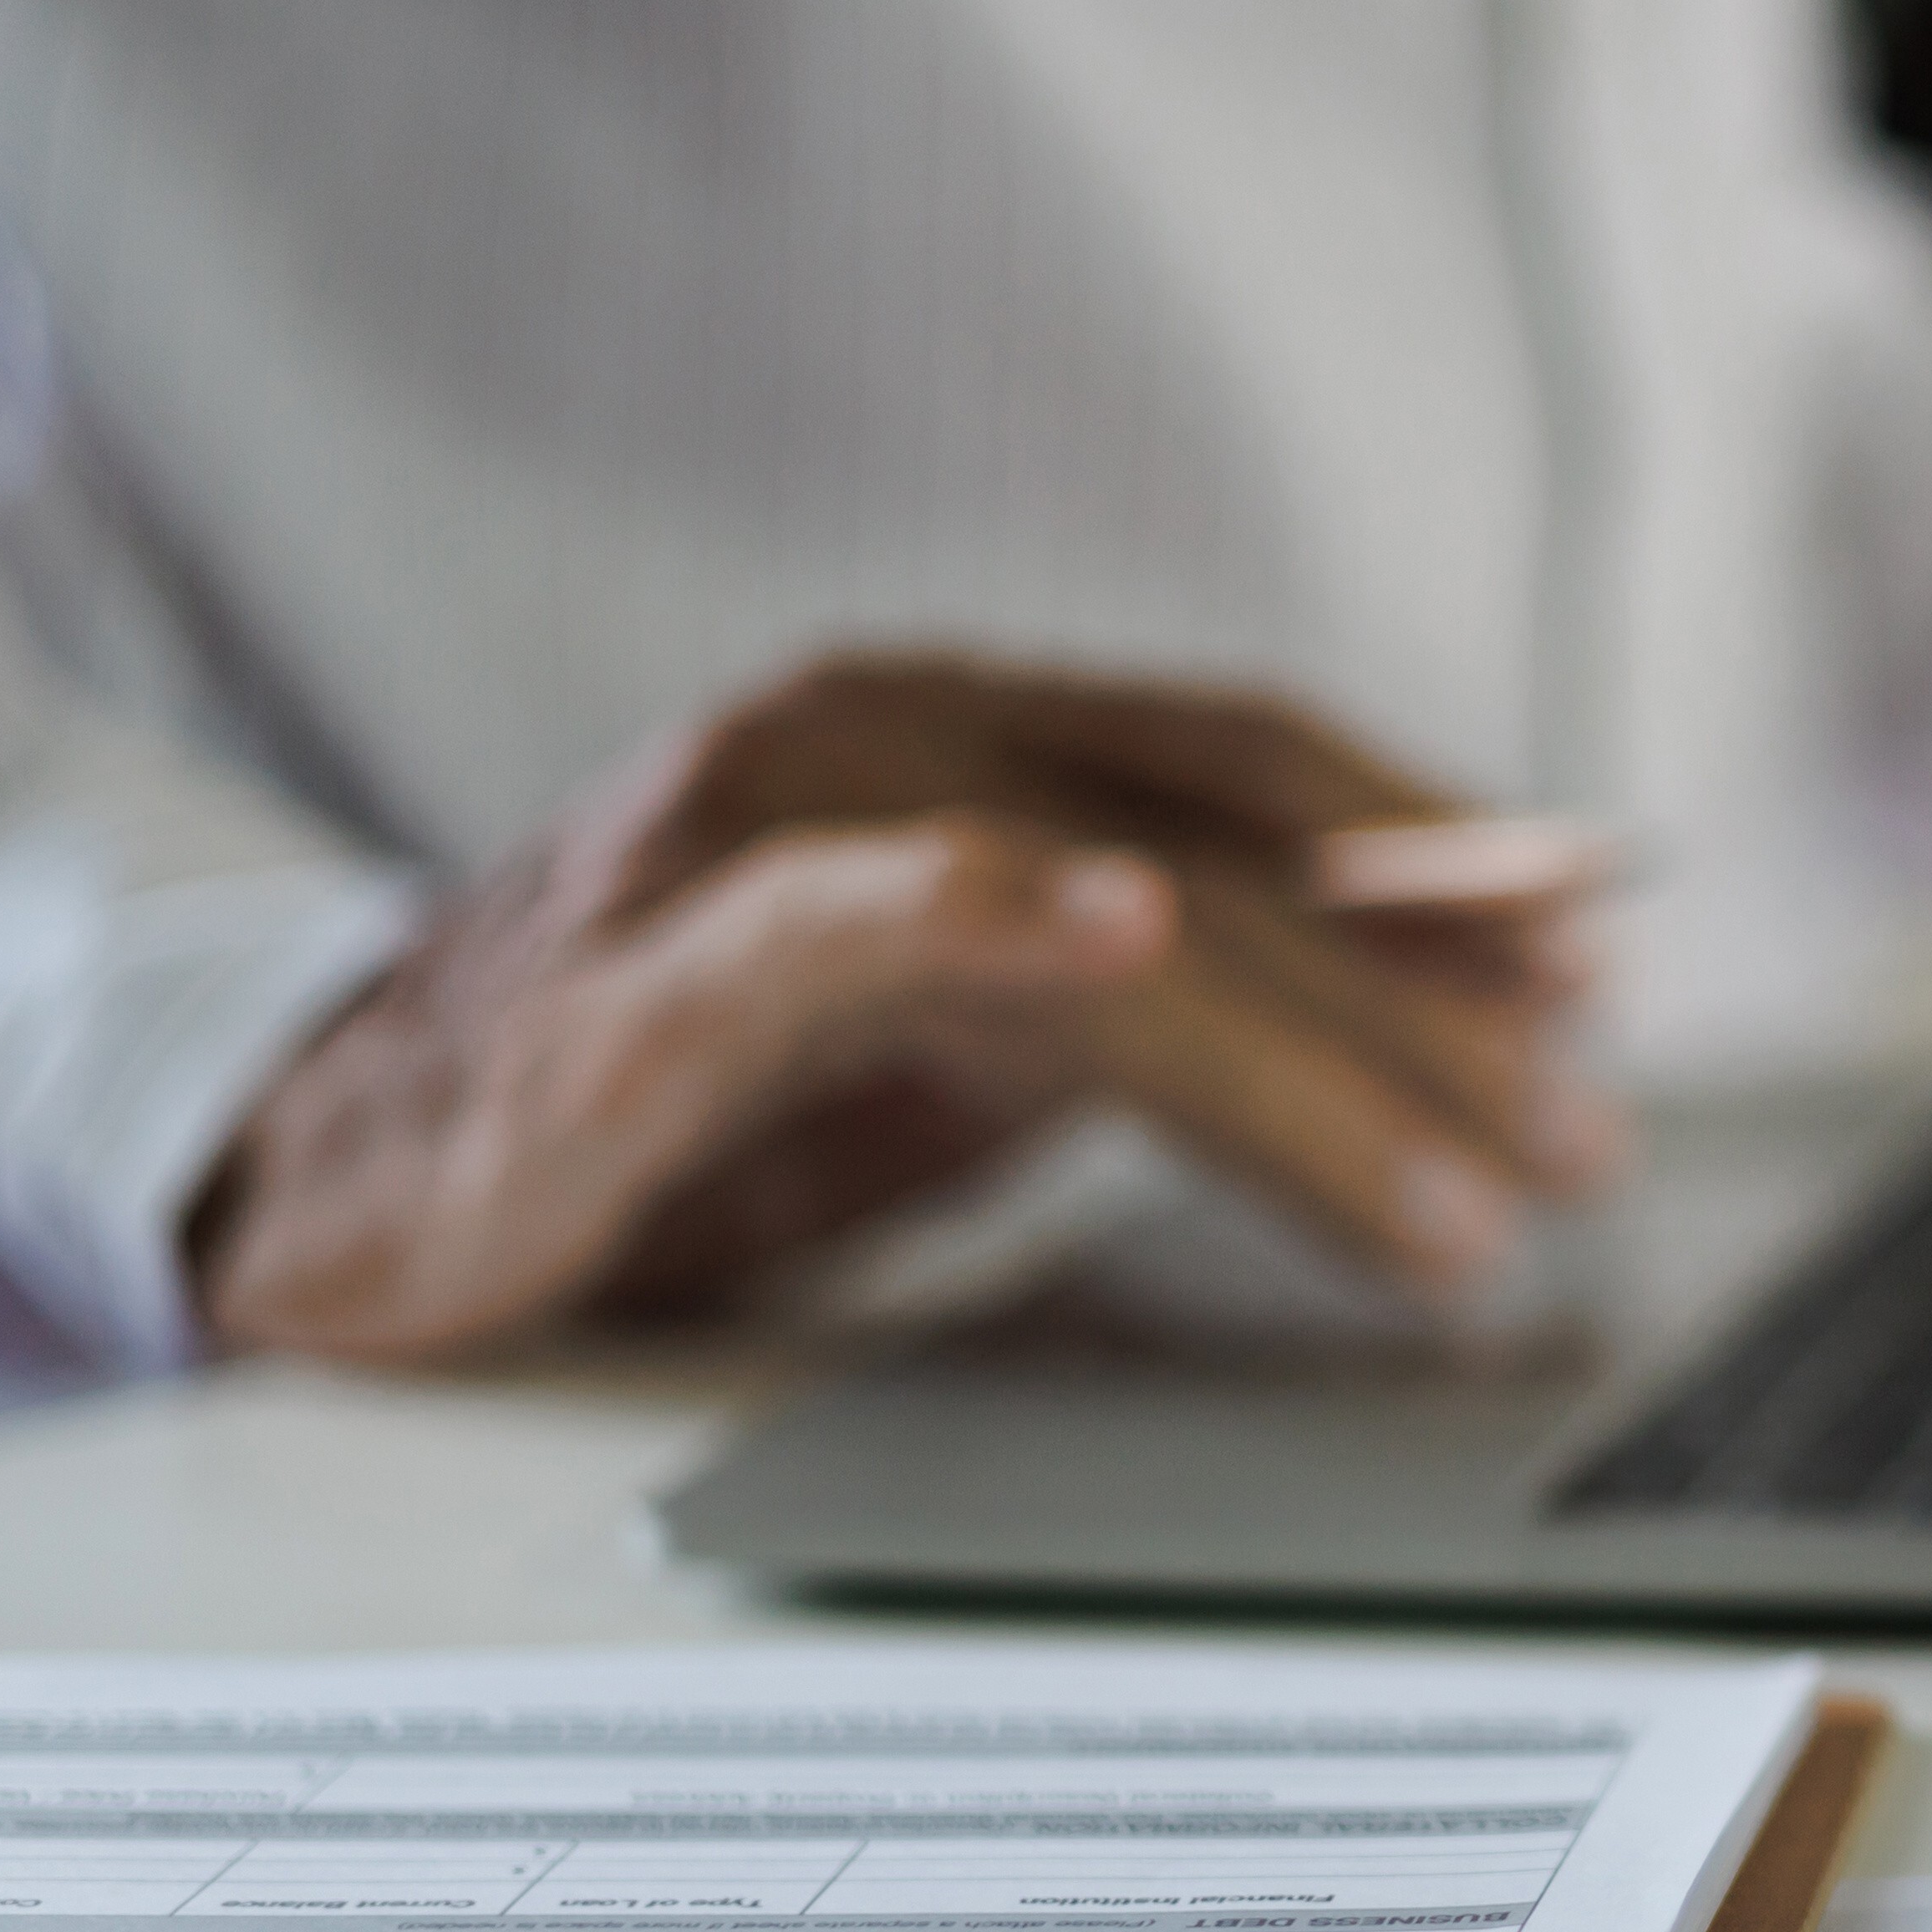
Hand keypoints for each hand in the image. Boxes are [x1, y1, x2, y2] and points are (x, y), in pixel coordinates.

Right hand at [192, 651, 1626, 1363]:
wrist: (328, 1169)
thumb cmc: (654, 1101)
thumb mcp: (945, 1041)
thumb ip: (1138, 1004)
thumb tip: (1389, 1031)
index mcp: (947, 736)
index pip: (1252, 773)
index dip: (1443, 858)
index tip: (1603, 952)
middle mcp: (871, 740)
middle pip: (1226, 876)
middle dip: (1429, 1020)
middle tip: (1583, 1140)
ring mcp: (758, 837)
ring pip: (1108, 922)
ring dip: (1307, 1067)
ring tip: (1458, 1196)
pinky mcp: (656, 964)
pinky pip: (853, 914)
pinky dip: (995, 900)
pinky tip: (1126, 926)